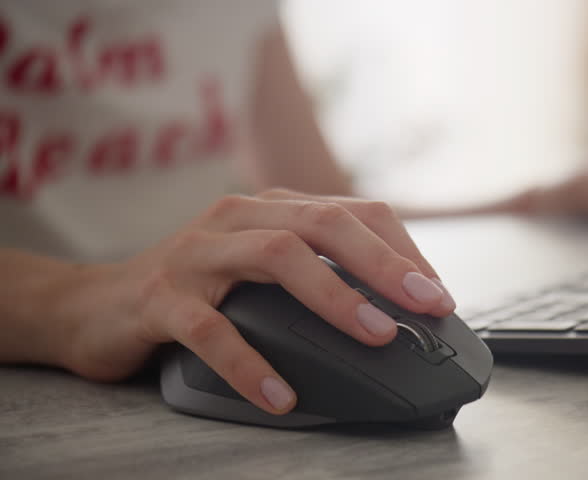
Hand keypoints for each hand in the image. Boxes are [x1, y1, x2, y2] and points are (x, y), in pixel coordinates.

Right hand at [58, 189, 455, 414]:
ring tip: (376, 337)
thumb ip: (316, 274)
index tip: (438, 293)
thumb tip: (391, 312)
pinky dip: (249, 362)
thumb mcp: (262, 270)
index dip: (402, 250)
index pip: (353, 212)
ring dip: (334, 298)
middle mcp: (238, 218)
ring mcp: (198, 254)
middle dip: (384, 264)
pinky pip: (210, 328)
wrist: (95, 305)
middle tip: (428, 305)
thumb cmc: (195, 289)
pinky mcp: (160, 297)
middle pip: (324, 224)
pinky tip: (280, 394)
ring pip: (276, 258)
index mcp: (271, 209)